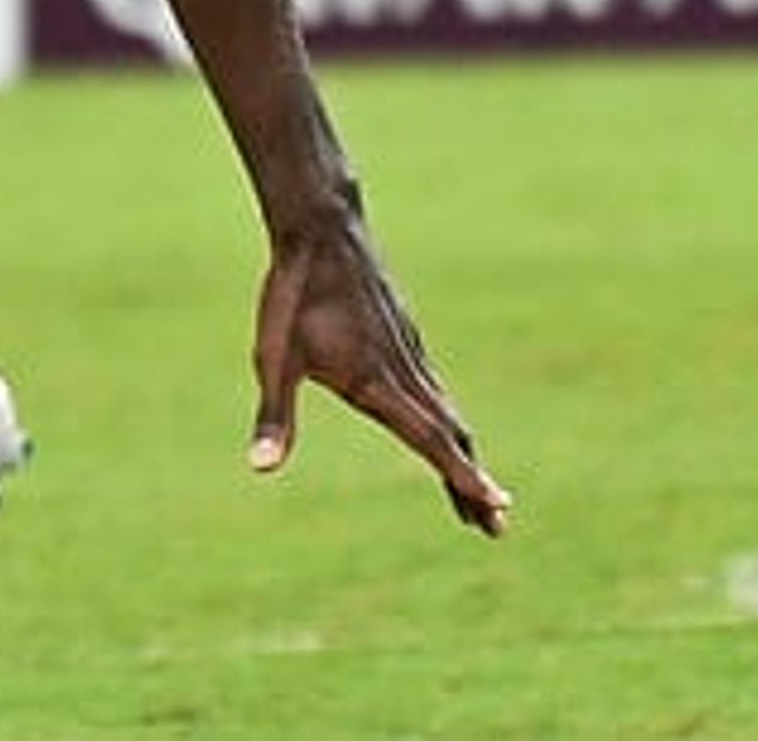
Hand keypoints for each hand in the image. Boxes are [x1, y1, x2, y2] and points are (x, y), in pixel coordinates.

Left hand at [249, 213, 509, 536]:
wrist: (322, 229)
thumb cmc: (294, 295)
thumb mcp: (275, 359)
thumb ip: (274, 417)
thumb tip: (260, 467)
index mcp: (377, 382)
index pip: (430, 439)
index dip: (462, 475)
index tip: (497, 505)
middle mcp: (405, 370)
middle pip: (451, 435)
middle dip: (473, 483)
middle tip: (497, 528)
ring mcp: (411, 352)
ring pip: (448, 413)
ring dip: (465, 455)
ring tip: (478, 494)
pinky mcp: (408, 337)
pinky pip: (438, 390)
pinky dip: (451, 423)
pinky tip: (447, 429)